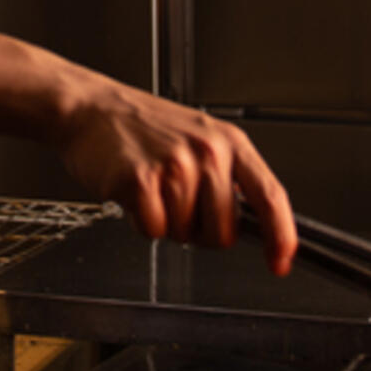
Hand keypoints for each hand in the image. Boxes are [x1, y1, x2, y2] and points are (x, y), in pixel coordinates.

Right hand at [53, 79, 296, 275]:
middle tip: (176, 204)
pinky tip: (133, 193)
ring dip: (166, 223)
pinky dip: (141, 223)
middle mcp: (208, 152)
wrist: (90, 109)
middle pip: (224, 231)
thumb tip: (250, 225)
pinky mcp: (141, 180)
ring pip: (185, 234)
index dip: (281, 235)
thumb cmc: (142, 127)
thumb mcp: (198, 139)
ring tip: (151, 188)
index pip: (269, 195)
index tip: (280, 262)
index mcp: (229, 142)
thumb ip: (226, 178)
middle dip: (200, 232)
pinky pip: (154, 231)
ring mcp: (175, 165)